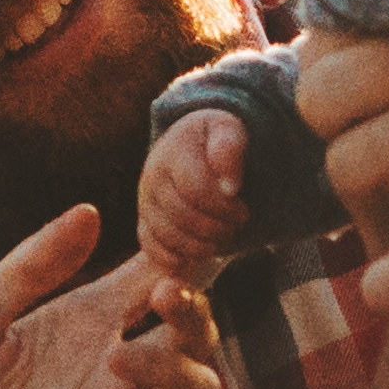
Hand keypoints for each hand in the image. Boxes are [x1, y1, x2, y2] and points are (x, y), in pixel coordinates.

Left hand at [0, 203, 218, 388]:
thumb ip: (32, 266)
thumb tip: (90, 210)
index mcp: (86, 320)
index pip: (157, 279)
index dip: (183, 257)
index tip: (188, 234)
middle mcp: (111, 368)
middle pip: (194, 335)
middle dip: (196, 312)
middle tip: (168, 294)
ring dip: (173, 371)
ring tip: (118, 361)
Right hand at [140, 111, 248, 287]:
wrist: (194, 148)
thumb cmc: (215, 141)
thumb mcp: (228, 131)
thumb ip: (229, 148)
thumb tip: (229, 186)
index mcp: (173, 152)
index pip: (195, 189)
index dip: (223, 206)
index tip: (244, 210)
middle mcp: (152, 176)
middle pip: (181, 215)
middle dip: (215, 227)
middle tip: (236, 226)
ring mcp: (146, 201)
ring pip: (166, 235)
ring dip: (200, 245)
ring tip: (222, 238)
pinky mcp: (145, 220)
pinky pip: (151, 246)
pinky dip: (174, 258)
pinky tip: (197, 256)